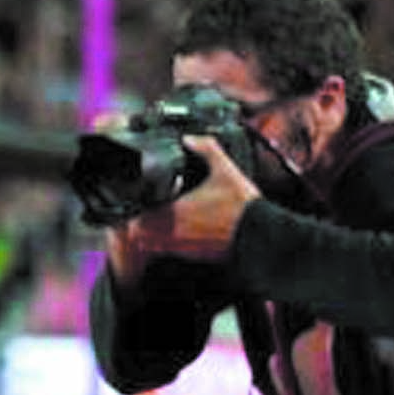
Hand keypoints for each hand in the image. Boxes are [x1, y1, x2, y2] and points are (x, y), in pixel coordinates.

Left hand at [121, 137, 259, 262]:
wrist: (261, 234)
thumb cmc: (242, 206)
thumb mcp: (225, 170)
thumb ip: (206, 149)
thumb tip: (191, 139)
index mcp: (173, 214)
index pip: (134, 221)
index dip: (132, 212)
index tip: (137, 202)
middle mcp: (174, 234)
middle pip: (139, 237)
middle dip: (138, 223)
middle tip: (145, 210)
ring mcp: (184, 248)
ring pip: (154, 246)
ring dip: (153, 235)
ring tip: (161, 219)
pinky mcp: (196, 256)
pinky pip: (173, 252)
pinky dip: (171, 243)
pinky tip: (183, 229)